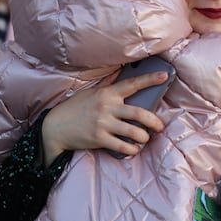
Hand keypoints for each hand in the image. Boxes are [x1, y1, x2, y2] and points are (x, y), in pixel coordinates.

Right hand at [41, 70, 168, 164]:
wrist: (55, 127)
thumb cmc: (75, 107)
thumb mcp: (91, 92)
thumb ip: (108, 83)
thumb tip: (120, 70)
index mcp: (107, 93)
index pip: (132, 83)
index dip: (150, 79)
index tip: (164, 75)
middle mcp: (107, 107)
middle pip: (139, 113)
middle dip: (154, 121)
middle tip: (160, 126)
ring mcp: (103, 124)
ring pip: (134, 132)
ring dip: (144, 137)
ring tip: (145, 138)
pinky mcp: (99, 139)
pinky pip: (122, 146)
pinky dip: (132, 149)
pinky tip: (134, 149)